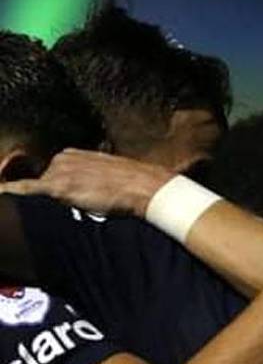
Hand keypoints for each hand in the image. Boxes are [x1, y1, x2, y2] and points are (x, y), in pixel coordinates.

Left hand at [0, 149, 172, 214]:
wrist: (146, 187)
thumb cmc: (135, 183)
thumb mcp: (111, 173)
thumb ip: (93, 177)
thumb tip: (92, 191)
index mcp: (74, 154)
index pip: (52, 173)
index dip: (54, 189)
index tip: (60, 199)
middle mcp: (62, 158)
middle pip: (42, 181)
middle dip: (49, 196)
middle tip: (72, 209)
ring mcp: (58, 171)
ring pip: (35, 190)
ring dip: (41, 201)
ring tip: (73, 209)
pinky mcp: (58, 186)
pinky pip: (24, 190)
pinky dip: (10, 193)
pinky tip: (2, 195)